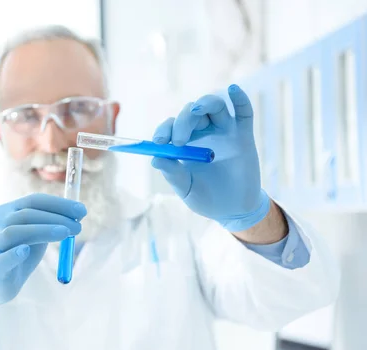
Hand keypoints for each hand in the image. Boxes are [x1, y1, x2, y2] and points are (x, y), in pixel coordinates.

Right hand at [0, 193, 86, 308]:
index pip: (33, 200)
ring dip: (42, 230)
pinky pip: (3, 259)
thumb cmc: (17, 254)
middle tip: (78, 226)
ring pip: (14, 232)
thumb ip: (50, 224)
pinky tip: (25, 251)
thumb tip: (77, 215)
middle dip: (55, 217)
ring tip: (65, 233)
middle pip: (25, 214)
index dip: (58, 204)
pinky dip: (15, 254)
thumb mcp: (34, 236)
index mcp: (7, 211)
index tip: (81, 210)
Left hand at [151, 84, 269, 231]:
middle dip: (182, 121)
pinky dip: (240, 99)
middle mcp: (203, 132)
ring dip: (203, 104)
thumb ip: (173, 174)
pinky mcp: (243, 135)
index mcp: (185, 142)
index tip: (159, 142)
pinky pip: (244, 113)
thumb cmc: (206, 198)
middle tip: (178, 141)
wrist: (233, 210)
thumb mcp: (186, 188)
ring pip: (214, 105)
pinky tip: (234, 90)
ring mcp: (224, 131)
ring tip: (195, 113)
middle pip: (191, 113)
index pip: (171, 126)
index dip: (164, 129)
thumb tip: (155, 159)